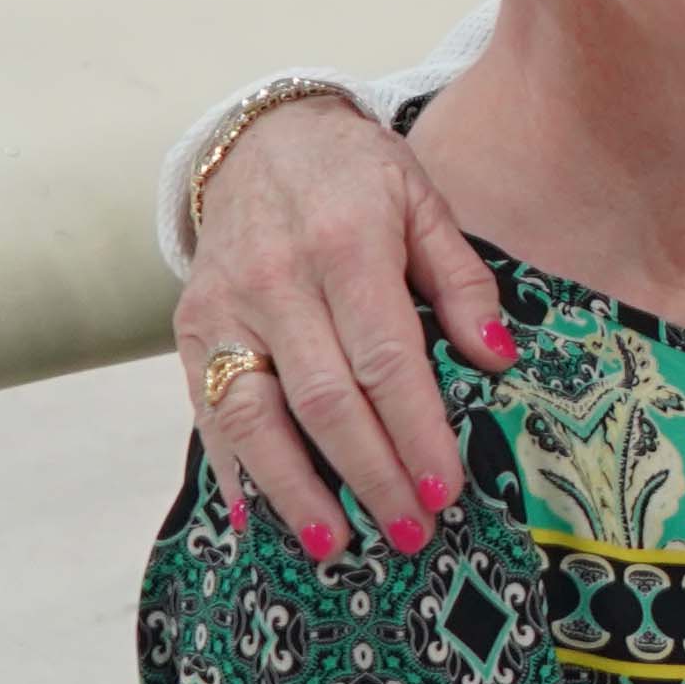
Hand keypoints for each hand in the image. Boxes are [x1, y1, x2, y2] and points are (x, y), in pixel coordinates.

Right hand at [181, 90, 508, 559]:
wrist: (259, 137)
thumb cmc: (357, 176)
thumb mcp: (424, 202)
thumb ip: (461, 282)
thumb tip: (495, 359)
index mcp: (345, 246)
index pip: (384, 357)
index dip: (413, 430)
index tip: (442, 490)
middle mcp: (274, 282)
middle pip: (322, 398)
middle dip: (368, 474)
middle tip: (409, 533)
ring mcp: (221, 309)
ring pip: (251, 415)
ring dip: (294, 489)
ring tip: (336, 546)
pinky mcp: (188, 329)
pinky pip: (208, 409)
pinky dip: (234, 468)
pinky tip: (260, 515)